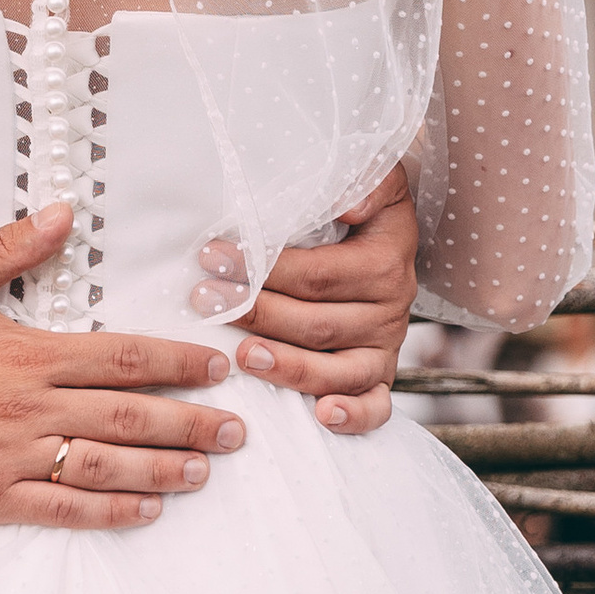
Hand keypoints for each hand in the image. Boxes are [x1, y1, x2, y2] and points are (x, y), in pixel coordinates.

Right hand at [0, 205, 244, 530]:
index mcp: (27, 353)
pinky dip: (112, 511)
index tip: (217, 367)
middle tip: (239, 430)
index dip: (178, 363)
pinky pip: (64, 509)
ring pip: (108, 467)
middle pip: (131, 417)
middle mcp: (31, 408)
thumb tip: (64, 213)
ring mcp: (13, 458)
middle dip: (192, 422)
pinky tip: (147, 511)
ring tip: (206, 469)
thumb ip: (10, 248)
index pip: (123, 356)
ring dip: (165, 468)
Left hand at [195, 165, 418, 435]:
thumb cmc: (358, 204)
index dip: (264, 268)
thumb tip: (348, 199)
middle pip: (318, 324)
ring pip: (338, 370)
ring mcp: (385, 347)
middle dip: (256, 313)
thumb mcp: (369, 177)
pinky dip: (354, 416)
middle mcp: (391, 308)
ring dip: (287, 366)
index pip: (319, 273)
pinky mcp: (381, 375)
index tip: (212, 256)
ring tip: (240, 356)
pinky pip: (377, 406)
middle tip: (204, 302)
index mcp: (386, 260)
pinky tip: (320, 416)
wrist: (385, 234)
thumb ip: (363, 179)